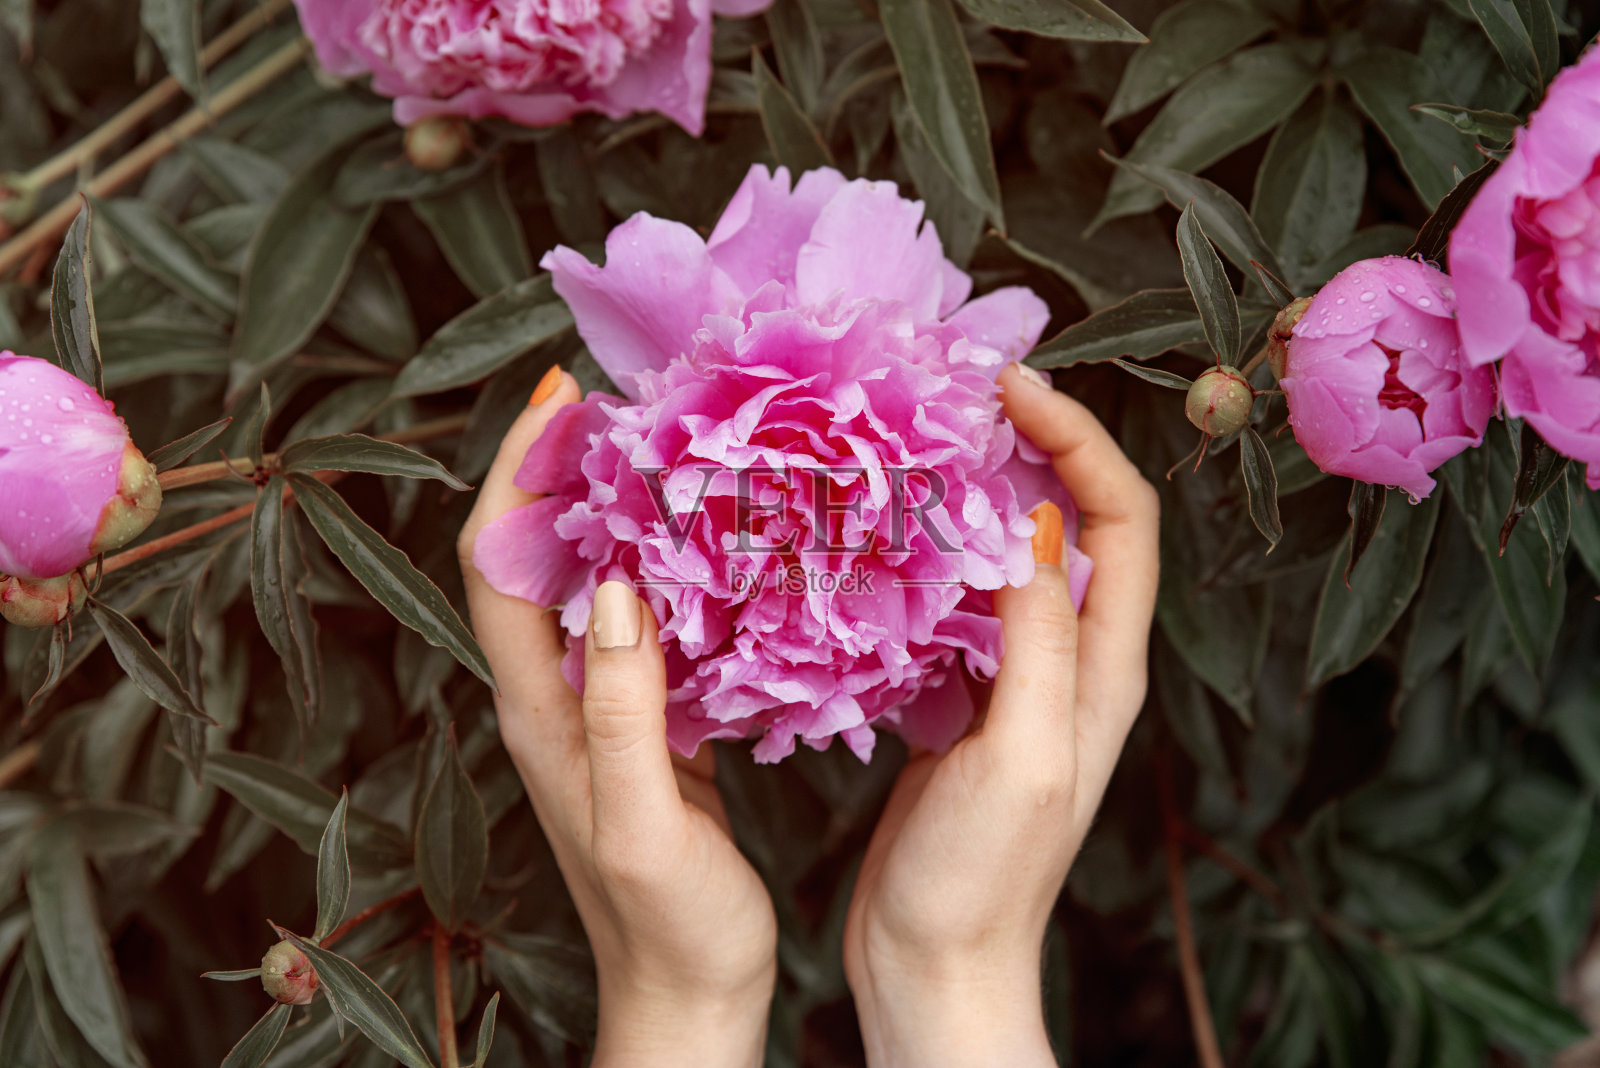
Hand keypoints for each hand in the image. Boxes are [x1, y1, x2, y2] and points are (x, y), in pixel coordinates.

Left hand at [457, 369, 776, 1067]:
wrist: (691, 995)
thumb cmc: (671, 926)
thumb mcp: (642, 822)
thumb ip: (621, 708)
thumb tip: (616, 586)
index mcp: (539, 709)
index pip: (495, 560)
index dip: (518, 471)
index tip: (567, 394)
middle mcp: (553, 695)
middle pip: (532, 553)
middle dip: (563, 466)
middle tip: (628, 401)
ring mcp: (597, 708)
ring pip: (587, 579)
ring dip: (615, 506)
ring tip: (671, 447)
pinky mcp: (645, 722)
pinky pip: (642, 618)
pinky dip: (666, 563)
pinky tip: (716, 543)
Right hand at [842, 362, 1160, 1067]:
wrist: (935, 967)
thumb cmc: (981, 880)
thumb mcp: (1020, 754)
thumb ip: (1034, 639)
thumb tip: (1026, 525)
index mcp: (1104, 670)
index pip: (1122, 521)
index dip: (1079, 442)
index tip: (1010, 390)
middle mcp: (1074, 664)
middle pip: (1077, 522)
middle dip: (1033, 445)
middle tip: (960, 397)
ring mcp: (1018, 681)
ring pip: (1015, 555)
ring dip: (979, 492)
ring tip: (918, 443)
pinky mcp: (965, 700)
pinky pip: (962, 601)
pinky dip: (932, 552)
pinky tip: (883, 535)